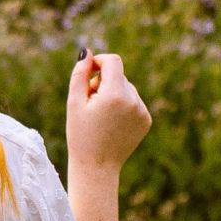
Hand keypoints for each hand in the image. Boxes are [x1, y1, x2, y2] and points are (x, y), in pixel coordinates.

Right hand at [66, 50, 151, 170]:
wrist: (97, 167)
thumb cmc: (80, 135)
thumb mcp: (74, 102)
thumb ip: (80, 74)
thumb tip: (87, 52)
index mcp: (115, 94)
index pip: (112, 61)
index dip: (98, 62)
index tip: (88, 72)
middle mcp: (133, 100)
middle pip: (119, 75)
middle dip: (103, 82)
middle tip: (90, 104)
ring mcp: (142, 111)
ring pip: (126, 88)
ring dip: (113, 94)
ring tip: (101, 116)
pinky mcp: (146, 120)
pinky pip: (133, 102)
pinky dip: (123, 106)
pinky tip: (112, 123)